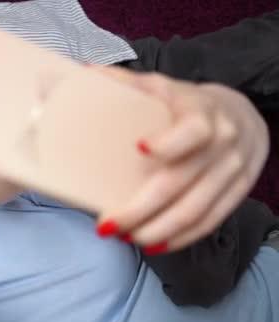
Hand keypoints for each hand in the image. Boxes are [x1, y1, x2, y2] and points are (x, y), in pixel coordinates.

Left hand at [91, 66, 268, 253]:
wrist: (241, 116)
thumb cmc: (188, 104)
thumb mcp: (162, 86)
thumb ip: (125, 83)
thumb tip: (82, 73)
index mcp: (202, 112)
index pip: (192, 130)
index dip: (169, 142)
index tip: (138, 148)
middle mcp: (223, 142)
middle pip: (179, 183)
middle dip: (140, 210)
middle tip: (107, 224)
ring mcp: (232, 171)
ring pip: (193, 211)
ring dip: (155, 230)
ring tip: (123, 237)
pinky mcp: (237, 193)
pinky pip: (209, 223)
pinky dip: (179, 239)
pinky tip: (152, 245)